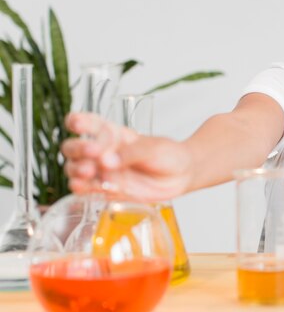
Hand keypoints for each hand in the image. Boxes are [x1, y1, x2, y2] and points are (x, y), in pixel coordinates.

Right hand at [62, 112, 192, 201]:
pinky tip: (84, 187)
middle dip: (77, 148)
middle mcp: (102, 151)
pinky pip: (87, 189)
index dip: (77, 121)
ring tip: (89, 171)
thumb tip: (106, 161)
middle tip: (92, 152)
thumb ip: (130, 153)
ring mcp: (102, 171)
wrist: (182, 175)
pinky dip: (82, 188)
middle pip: (73, 147)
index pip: (87, 123)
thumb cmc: (168, 154)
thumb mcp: (153, 148)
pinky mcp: (106, 189)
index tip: (77, 124)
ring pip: (74, 169)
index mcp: (112, 133)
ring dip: (76, 170)